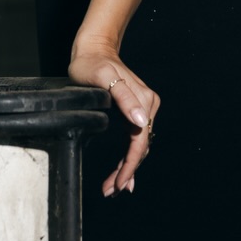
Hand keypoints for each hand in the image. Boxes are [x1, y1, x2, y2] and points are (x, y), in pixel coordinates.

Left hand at [68, 42, 158, 195]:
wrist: (93, 49)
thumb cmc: (92, 63)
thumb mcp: (104, 78)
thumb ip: (124, 98)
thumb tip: (141, 121)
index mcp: (143, 101)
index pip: (139, 141)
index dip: (130, 165)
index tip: (120, 184)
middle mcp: (147, 105)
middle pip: (140, 147)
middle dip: (127, 172)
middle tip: (111, 190)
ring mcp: (142, 108)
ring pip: (138, 146)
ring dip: (127, 168)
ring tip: (113, 187)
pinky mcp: (135, 110)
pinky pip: (135, 139)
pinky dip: (128, 158)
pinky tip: (122, 172)